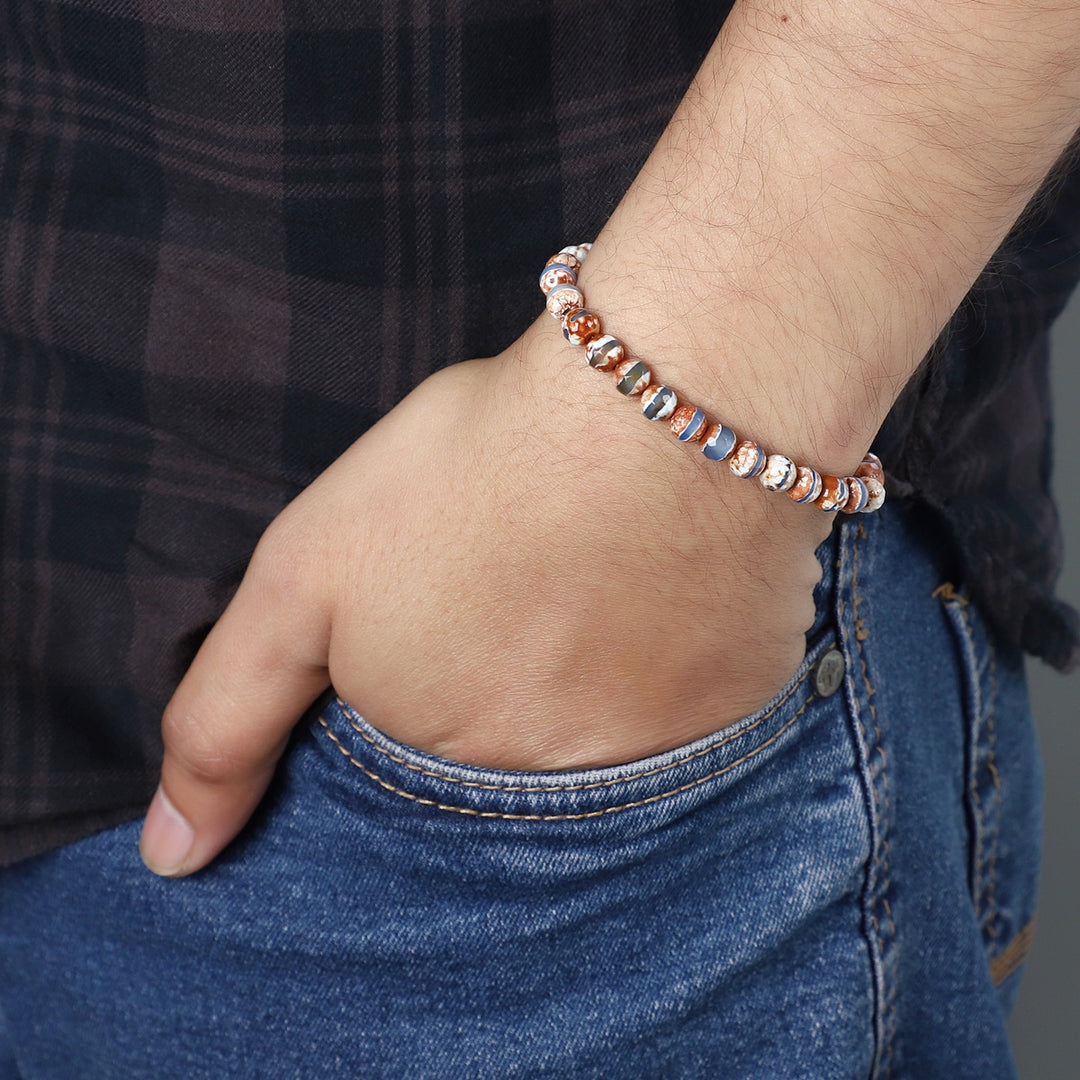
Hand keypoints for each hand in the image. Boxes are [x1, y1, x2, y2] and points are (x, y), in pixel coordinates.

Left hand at [138, 315, 833, 875]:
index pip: (413, 783)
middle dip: (504, 681)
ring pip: (603, 736)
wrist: (663, 412)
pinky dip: (664, 655)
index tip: (447, 618)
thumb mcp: (302, 584)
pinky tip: (655, 585)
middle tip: (522, 578)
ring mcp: (663, 763)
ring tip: (586, 574)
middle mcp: (559, 803)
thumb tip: (174, 856)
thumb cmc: (475, 481)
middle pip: (510, 764)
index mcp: (446, 773)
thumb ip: (227, 725)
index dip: (418, 691)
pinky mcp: (741, 711)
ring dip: (589, 668)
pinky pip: (689, 709)